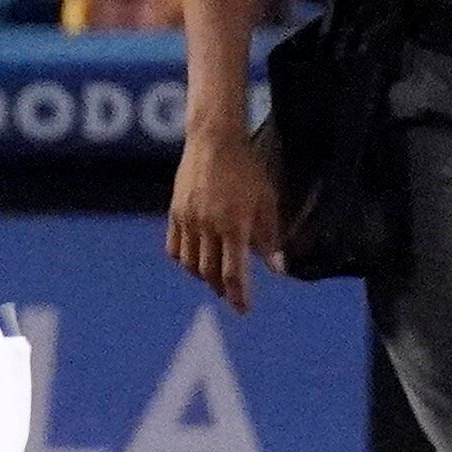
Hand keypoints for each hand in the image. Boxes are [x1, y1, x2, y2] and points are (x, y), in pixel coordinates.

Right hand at [168, 117, 281, 311]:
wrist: (213, 141)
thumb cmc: (247, 169)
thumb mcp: (267, 201)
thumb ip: (270, 236)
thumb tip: (277, 268)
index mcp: (234, 226)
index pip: (234, 272)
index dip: (239, 295)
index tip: (243, 310)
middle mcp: (208, 227)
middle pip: (210, 272)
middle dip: (221, 288)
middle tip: (231, 294)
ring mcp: (188, 221)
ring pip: (189, 264)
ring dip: (202, 276)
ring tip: (213, 278)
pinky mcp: (174, 213)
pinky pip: (174, 248)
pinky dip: (184, 260)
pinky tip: (194, 261)